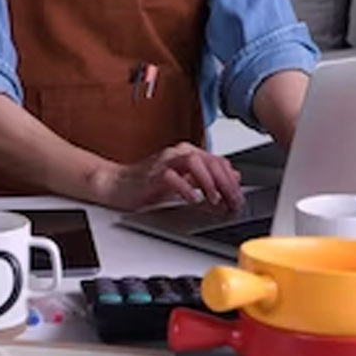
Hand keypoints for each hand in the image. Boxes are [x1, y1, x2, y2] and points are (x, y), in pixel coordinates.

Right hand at [95, 142, 244, 212]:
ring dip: (208, 181)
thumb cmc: (147, 185)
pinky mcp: (152, 174)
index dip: (232, 180)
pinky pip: (172, 177)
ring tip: (215, 199)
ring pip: (194, 162)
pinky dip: (185, 188)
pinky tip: (192, 200)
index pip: (217, 161)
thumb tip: (230, 187)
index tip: (239, 198)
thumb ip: (206, 184)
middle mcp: (178, 154)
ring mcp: (165, 162)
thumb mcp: (184, 185)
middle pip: (209, 160)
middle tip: (233, 201)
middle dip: (225, 183)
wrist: (116, 185)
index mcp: (187, 154)